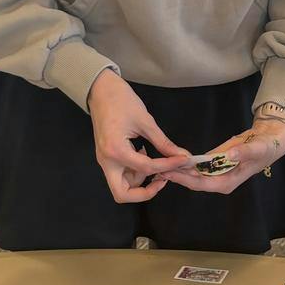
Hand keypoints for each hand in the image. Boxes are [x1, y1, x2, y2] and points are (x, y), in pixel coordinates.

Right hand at [87, 71, 189, 202]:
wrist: (101, 90)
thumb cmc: (121, 100)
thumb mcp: (145, 121)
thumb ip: (163, 142)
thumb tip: (182, 156)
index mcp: (115, 151)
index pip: (146, 168)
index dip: (168, 166)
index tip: (184, 161)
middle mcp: (107, 161)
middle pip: (122, 194)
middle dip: (144, 193)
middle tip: (163, 179)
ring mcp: (105, 161)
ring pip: (121, 186)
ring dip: (140, 181)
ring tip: (156, 163)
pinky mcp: (107, 157)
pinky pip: (121, 174)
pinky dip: (135, 172)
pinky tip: (145, 155)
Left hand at [160, 116, 284, 196]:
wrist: (270, 139)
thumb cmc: (266, 147)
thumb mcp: (258, 149)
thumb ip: (244, 153)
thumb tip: (229, 156)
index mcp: (228, 182)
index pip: (202, 184)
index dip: (186, 179)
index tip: (171, 172)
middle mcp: (219, 181)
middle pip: (193, 181)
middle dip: (176, 176)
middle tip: (157, 169)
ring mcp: (216, 173)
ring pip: (193, 175)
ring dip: (177, 170)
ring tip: (158, 164)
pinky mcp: (214, 163)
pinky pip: (196, 166)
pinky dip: (184, 163)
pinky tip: (171, 158)